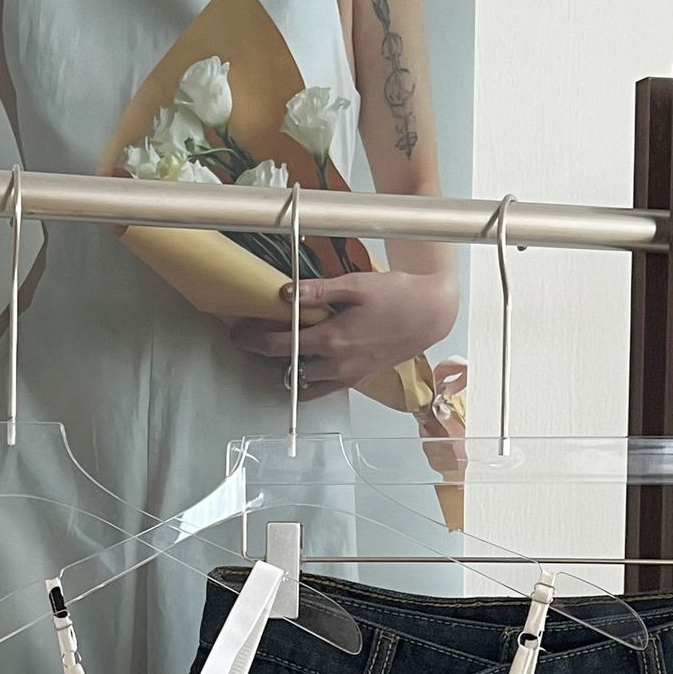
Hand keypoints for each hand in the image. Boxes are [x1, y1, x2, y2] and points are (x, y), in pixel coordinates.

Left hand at [229, 268, 457, 396]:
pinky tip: (305, 363)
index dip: (255, 340)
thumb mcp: (357, 285)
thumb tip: (286, 292)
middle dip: (266, 354)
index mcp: (333, 339)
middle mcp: (338, 364)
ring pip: (305, 384)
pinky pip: (324, 389)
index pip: (280, 346)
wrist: (432, 314)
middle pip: (287, 368)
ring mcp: (348, 376)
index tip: (240, 333)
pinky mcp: (358, 380)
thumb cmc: (399, 295)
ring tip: (276, 353)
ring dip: (287, 370)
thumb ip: (319, 291)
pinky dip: (309, 380)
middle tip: (252, 339)